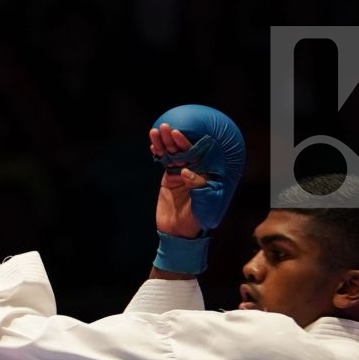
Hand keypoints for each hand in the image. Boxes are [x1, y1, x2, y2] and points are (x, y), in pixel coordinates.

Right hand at [152, 123, 206, 237]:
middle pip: (184, 149)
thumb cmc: (197, 219)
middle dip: (174, 138)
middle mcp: (194, 170)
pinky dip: (158, 153)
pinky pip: (163, 162)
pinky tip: (152, 145)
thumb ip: (199, 187)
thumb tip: (187, 171)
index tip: (179, 135)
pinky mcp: (169, 178)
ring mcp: (180, 173)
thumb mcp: (203, 205)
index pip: (198, 153)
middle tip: (166, 127)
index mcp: (206, 174)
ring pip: (172, 153)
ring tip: (156, 131)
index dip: (188, 142)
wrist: (178, 232)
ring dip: (164, 142)